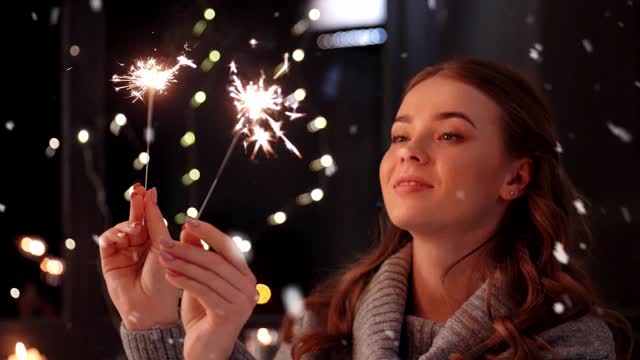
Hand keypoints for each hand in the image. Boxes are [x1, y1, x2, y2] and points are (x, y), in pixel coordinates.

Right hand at [99, 184, 180, 329]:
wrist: (151, 306)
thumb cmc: (164, 279)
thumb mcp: (163, 246)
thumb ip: (155, 222)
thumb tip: (151, 196)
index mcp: (157, 242)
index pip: (151, 218)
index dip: (149, 203)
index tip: (149, 189)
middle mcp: (140, 245)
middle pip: (136, 219)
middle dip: (136, 205)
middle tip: (137, 191)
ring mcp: (124, 252)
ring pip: (121, 227)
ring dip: (127, 223)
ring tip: (135, 227)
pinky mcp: (109, 259)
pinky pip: (108, 240)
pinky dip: (114, 234)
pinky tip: (124, 235)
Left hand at [157, 217, 258, 359]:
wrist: (205, 352)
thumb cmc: (203, 317)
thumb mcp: (200, 282)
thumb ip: (199, 259)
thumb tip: (189, 230)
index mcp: (245, 276)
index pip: (228, 247)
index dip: (208, 232)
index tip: (188, 221)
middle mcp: (248, 287)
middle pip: (215, 259)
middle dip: (188, 248)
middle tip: (165, 241)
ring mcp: (241, 301)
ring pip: (207, 274)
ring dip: (182, 263)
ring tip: (162, 256)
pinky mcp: (228, 313)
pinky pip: (202, 290)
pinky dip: (184, 281)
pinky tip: (168, 275)